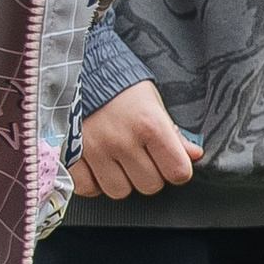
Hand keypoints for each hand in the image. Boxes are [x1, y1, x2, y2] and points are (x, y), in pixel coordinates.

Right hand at [74, 84, 200, 197]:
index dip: (177, 169)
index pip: (178, 171)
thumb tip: (193, 154)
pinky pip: (88, 189)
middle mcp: (122, 141)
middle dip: (149, 174)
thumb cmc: (119, 88)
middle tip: (141, 156)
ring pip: (120, 191)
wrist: (77, 72)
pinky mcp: (70, 156)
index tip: (170, 162)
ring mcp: (94, 150)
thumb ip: (174, 133)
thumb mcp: (153, 103)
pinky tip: (97, 166)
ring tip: (118, 159)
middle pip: (150, 186)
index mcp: (149, 125)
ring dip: (122, 180)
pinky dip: (94, 182)